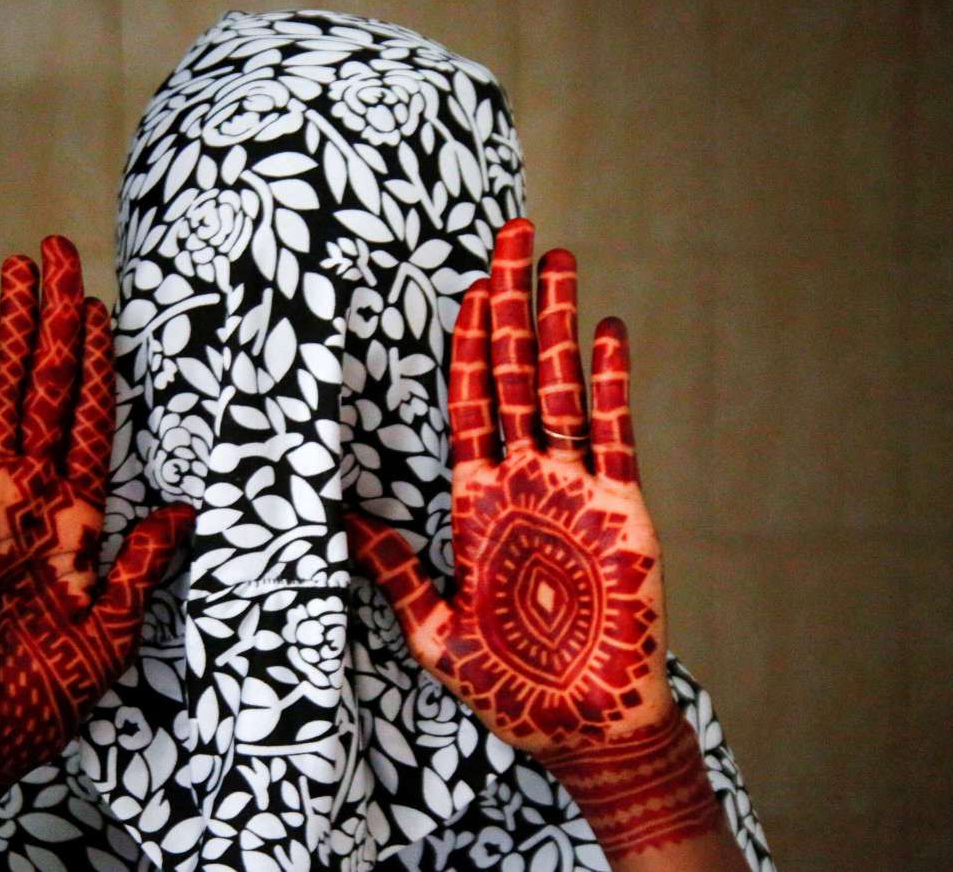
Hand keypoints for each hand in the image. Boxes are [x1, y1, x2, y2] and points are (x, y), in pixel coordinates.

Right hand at [0, 236, 193, 870]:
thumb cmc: (43, 698)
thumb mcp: (113, 630)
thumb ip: (142, 566)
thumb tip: (183, 511)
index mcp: (78, 518)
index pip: (94, 422)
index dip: (100, 366)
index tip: (108, 309)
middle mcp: (34, 495)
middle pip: (50, 389)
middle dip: (61, 322)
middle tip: (65, 252)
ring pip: (4, 396)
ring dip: (14, 332)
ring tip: (22, 269)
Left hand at [348, 219, 740, 866]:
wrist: (581, 726)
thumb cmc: (506, 687)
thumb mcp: (432, 626)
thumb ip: (393, 567)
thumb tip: (339, 518)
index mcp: (474, 501)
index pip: (465, 402)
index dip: (465, 344)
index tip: (466, 288)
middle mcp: (522, 480)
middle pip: (511, 373)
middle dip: (510, 304)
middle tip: (511, 235)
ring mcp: (573, 488)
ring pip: (561, 386)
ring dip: (558, 322)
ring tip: (559, 259)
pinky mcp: (621, 507)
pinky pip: (614, 432)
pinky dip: (610, 380)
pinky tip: (606, 331)